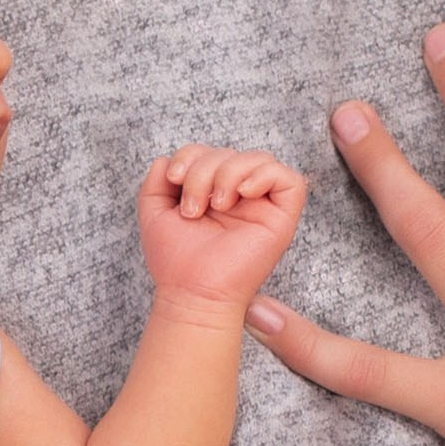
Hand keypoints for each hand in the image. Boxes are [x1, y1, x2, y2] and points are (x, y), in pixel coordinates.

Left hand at [138, 146, 304, 317]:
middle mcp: (239, 196)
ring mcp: (262, 207)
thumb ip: (156, 179)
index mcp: (213, 192)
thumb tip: (165, 158)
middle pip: (231, 152)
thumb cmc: (175, 261)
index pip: (209, 151)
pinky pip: (289, 180)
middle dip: (204, 170)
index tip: (174, 179)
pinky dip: (264, 176)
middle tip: (193, 207)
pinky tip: (242, 194)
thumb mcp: (155, 211)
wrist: (191, 294)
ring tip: (216, 204)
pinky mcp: (281, 219)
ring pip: (260, 158)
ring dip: (228, 173)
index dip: (190, 154)